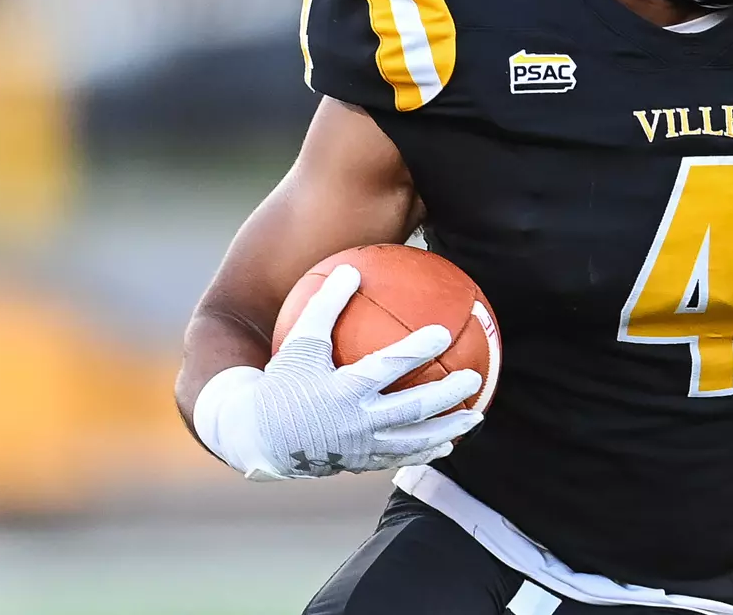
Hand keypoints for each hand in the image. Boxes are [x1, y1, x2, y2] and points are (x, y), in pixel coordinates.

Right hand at [196, 264, 483, 480]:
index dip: (415, 350)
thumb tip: (351, 268)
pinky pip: (399, 458)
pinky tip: (445, 442)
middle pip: (411, 409)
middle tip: (474, 378)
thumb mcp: (300, 342)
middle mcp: (355, 422)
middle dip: (446, 395)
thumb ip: (325, 306)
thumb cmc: (282, 383)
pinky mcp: (360, 464)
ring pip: (412, 441)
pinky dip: (425, 451)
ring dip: (446, 429)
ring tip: (475, 418)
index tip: (443, 332)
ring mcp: (359, 448)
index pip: (386, 367)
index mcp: (341, 391)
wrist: (257, 437)